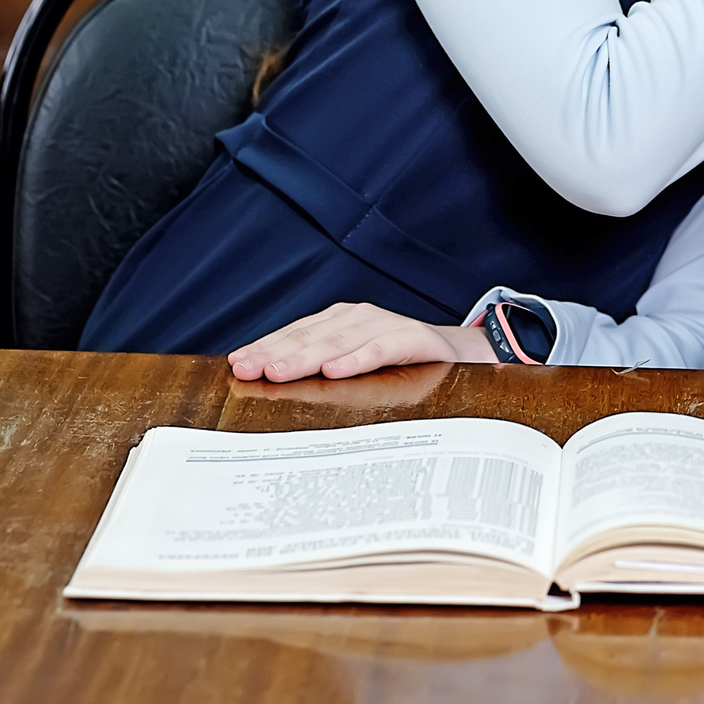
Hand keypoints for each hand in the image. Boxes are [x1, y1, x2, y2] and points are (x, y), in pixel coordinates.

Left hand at [228, 302, 491, 381]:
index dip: (266, 346)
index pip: (296, 333)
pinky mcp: (416, 339)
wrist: (465, 357)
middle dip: (277, 353)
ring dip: (308, 356)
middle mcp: (360, 318)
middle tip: (250, 370)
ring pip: (340, 340)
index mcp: (341, 323)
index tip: (238, 364)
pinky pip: (383, 347)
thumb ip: (322, 371)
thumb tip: (271, 385)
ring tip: (280, 371)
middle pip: (311, 336)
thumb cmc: (401, 367)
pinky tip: (336, 370)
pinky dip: (359, 358)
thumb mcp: (357, 368)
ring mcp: (388, 325)